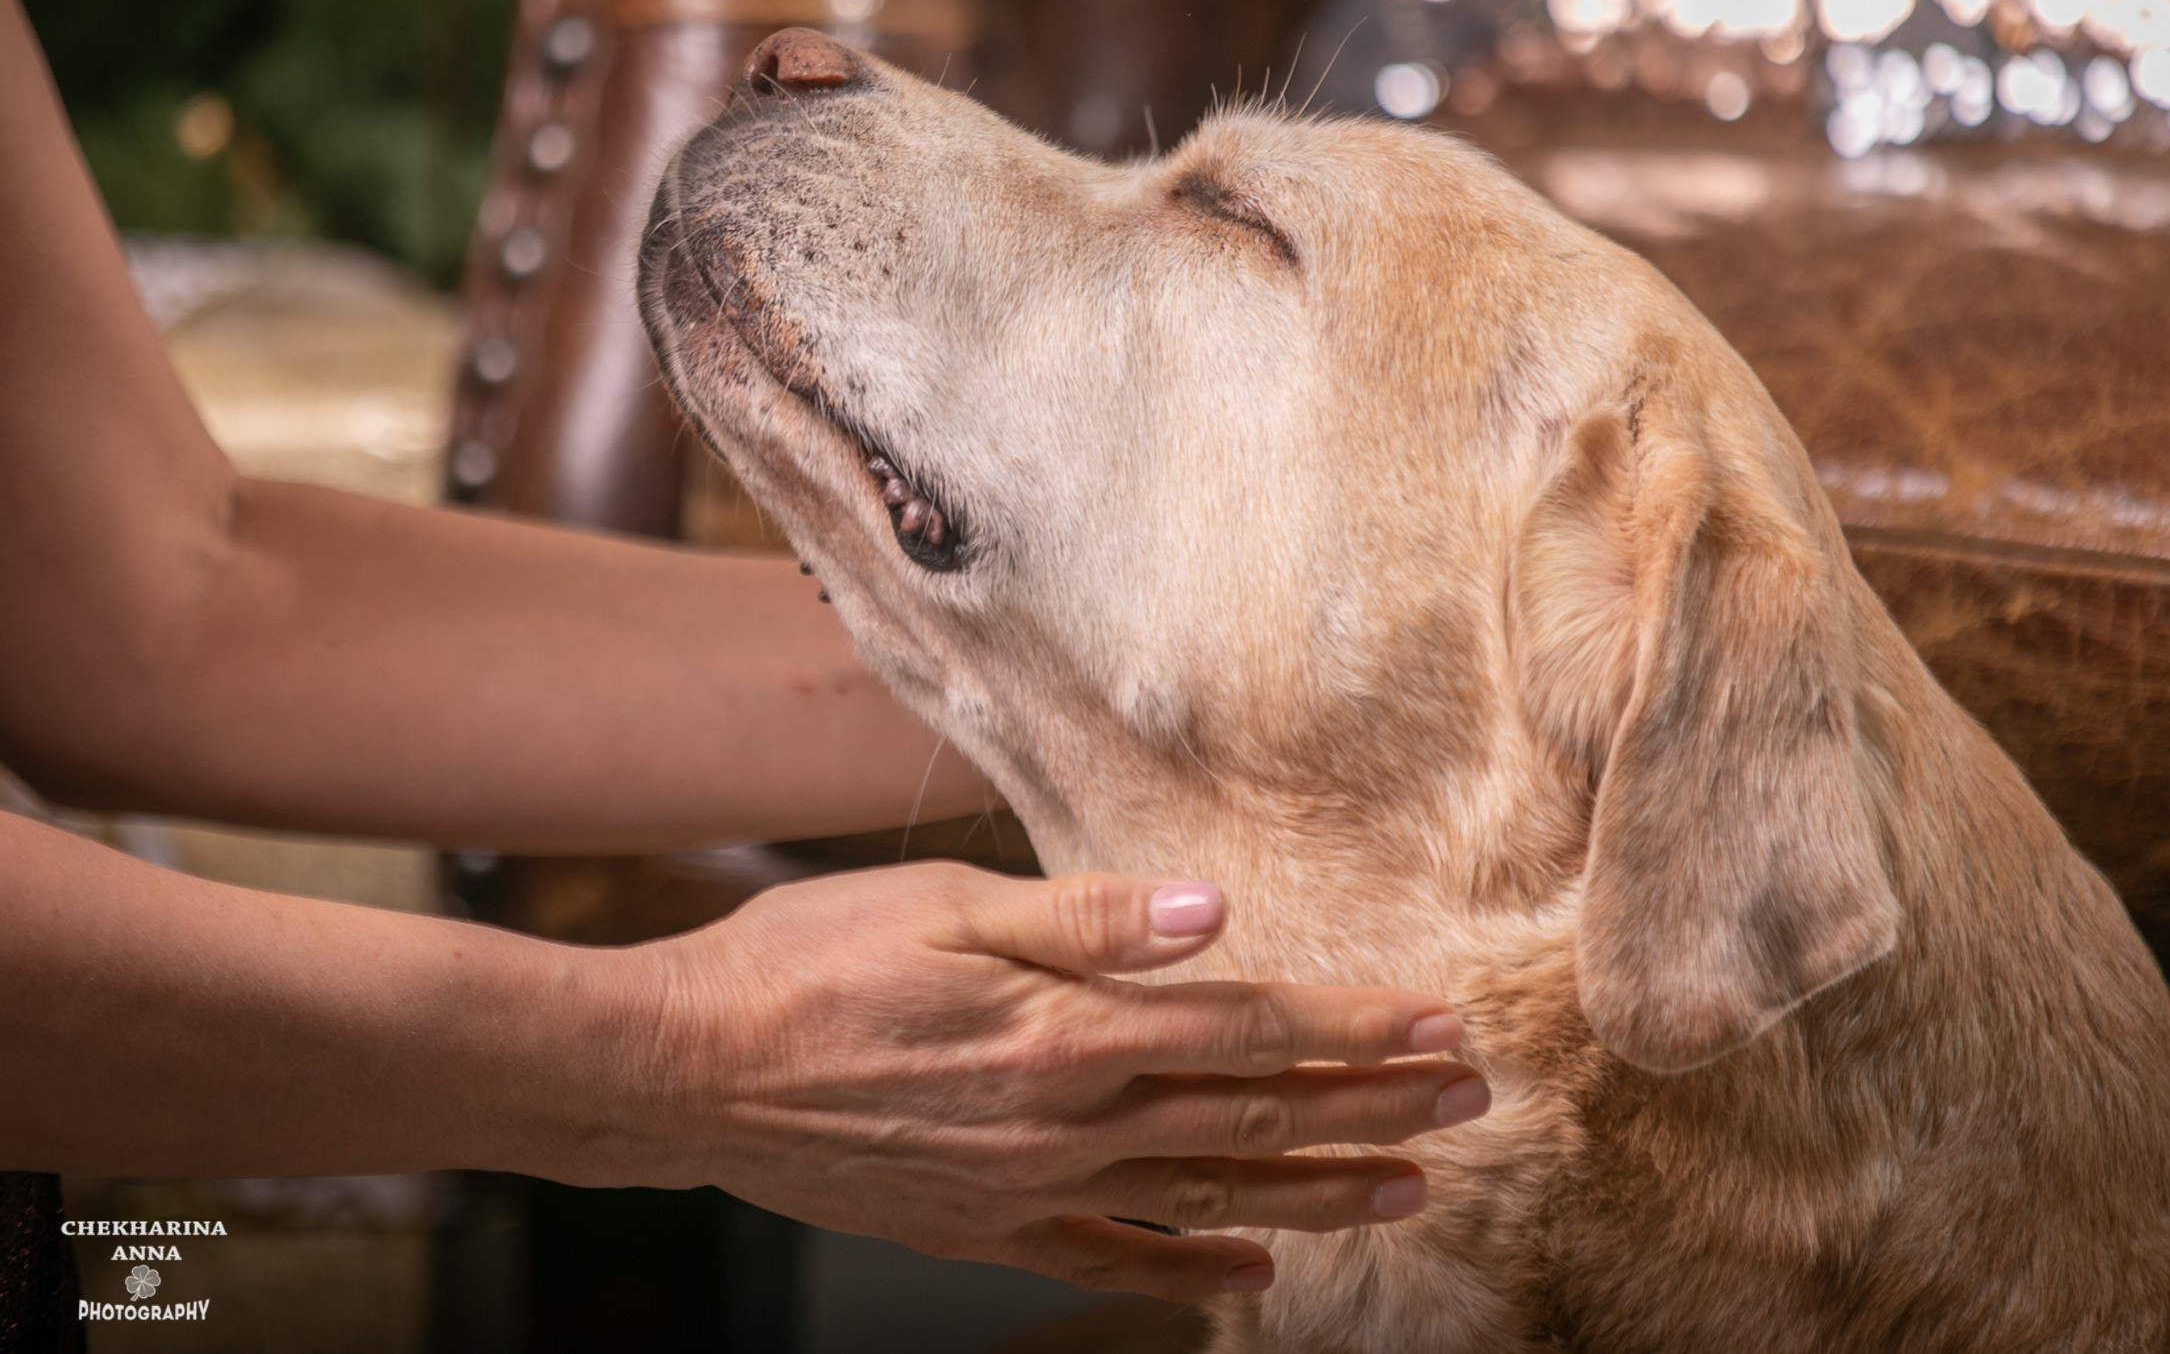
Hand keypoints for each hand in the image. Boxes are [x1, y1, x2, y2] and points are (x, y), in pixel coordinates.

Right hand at [623, 861, 1485, 1301]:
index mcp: (1068, 1030)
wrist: (685, 1073)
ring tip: (1411, 1187)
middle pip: (1255, 1117)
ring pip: (1208, 1197)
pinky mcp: (985, 1229)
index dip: (1355, 1025)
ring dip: (1319, 1192)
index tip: (1441, 1024)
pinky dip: (1191, 1271)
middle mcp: (1067, 1122)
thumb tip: (1219, 913)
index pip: (1249, 1029)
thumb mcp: (946, 904)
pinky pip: (1112, 1259)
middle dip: (1374, 1105)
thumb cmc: (807, 963)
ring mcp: (1030, 1188)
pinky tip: (1255, 1278)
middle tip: (1470, 1100)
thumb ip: (1092, 919)